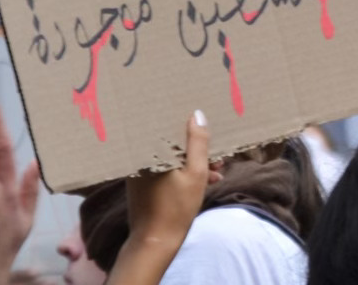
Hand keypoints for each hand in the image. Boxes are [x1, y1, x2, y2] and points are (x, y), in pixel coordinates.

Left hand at [110, 110, 208, 284]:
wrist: (155, 242)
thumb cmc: (177, 207)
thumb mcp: (196, 173)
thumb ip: (198, 143)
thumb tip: (197, 114)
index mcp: (151, 152)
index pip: (170, 127)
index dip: (191, 127)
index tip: (208, 131)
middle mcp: (141, 158)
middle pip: (172, 144)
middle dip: (197, 149)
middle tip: (218, 158)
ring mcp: (139, 172)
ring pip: (170, 158)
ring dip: (192, 162)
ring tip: (216, 173)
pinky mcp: (141, 185)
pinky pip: (164, 170)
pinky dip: (181, 173)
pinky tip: (203, 182)